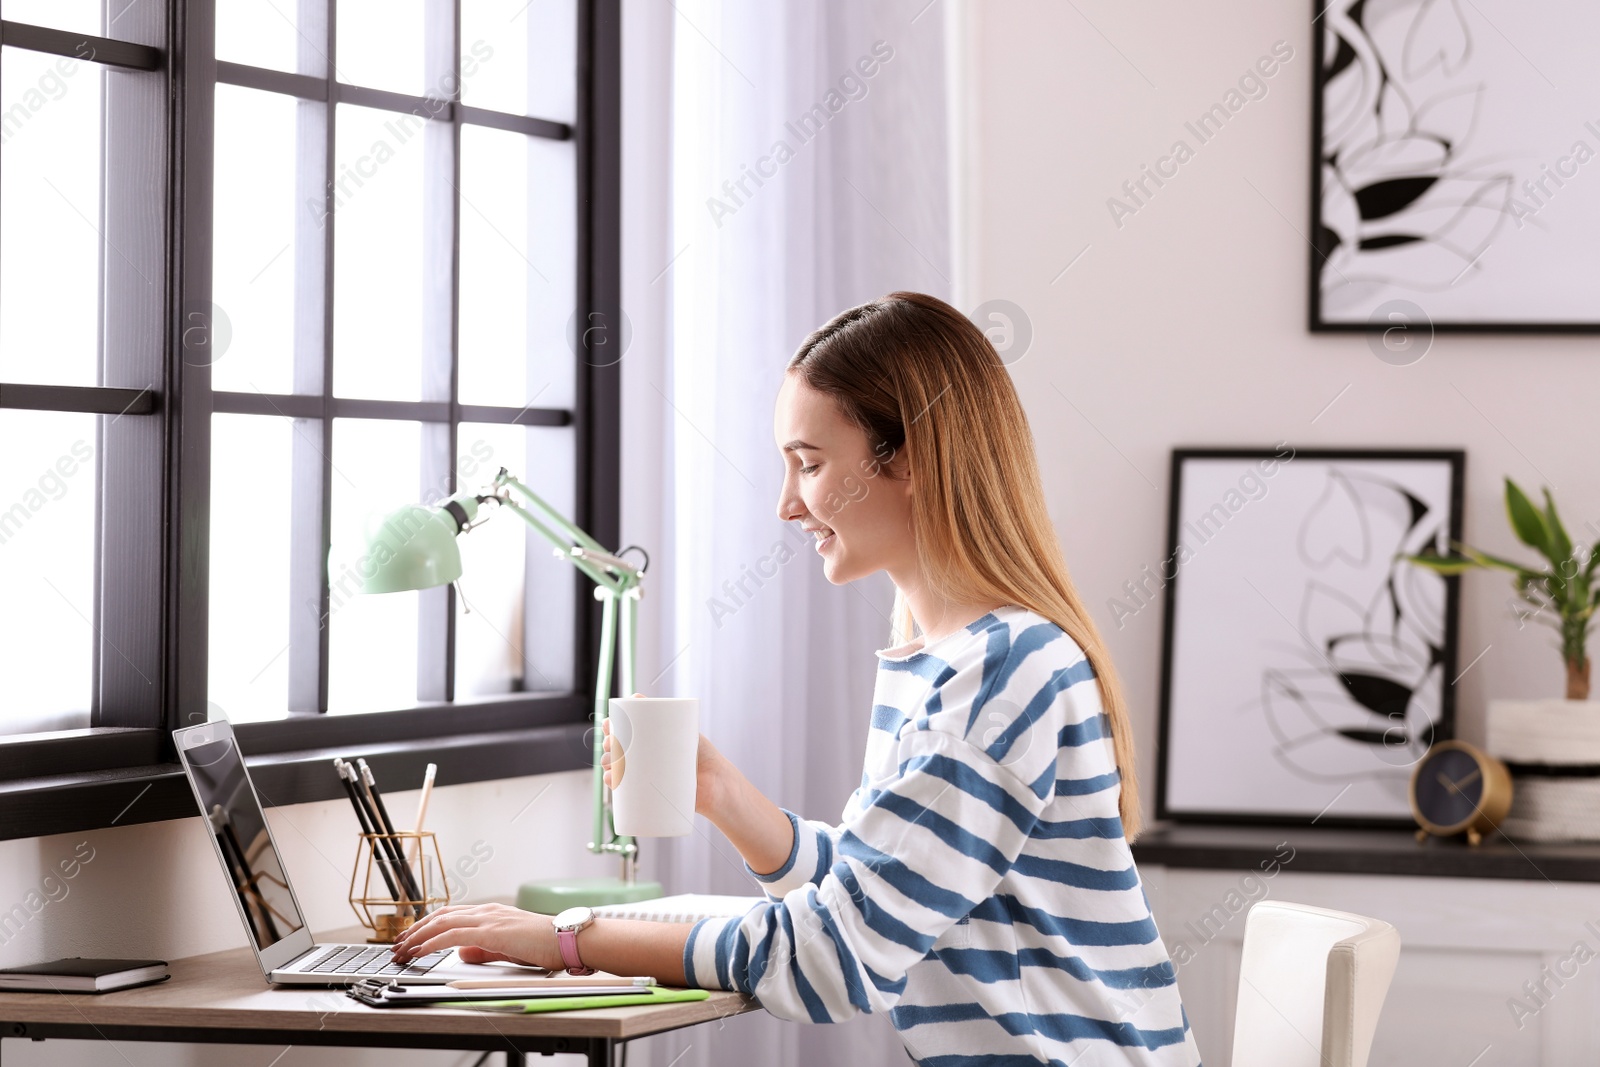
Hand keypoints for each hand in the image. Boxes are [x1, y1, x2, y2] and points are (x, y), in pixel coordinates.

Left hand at [389, 903, 558, 969]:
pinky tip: (421, 950)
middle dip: (415, 930)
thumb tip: (461, 953)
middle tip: (397, 945)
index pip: (450, 915)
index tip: (410, 938)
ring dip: (418, 936)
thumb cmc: (545, 943)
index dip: (426, 925)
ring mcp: (489, 919)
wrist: (568, 939)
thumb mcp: (507, 948)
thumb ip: (483, 950)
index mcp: (490, 913)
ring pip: (443, 922)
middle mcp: (486, 911)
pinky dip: (433, 942)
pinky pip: (454, 935)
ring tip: (402, 949)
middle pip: (440, 915)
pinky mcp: (492, 932)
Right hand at [602, 693, 727, 817]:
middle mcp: (644, 756)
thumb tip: (635, 697)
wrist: (716, 785)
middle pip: (616, 747)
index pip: (623, 729)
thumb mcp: (684, 729)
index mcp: (650, 739)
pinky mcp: (647, 792)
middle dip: (607, 744)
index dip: (611, 726)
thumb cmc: (702, 754)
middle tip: (611, 744)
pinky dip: (613, 782)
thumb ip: (666, 714)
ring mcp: (644, 775)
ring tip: (612, 763)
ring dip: (607, 763)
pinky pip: (624, 788)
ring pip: (616, 767)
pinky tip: (611, 780)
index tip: (608, 725)